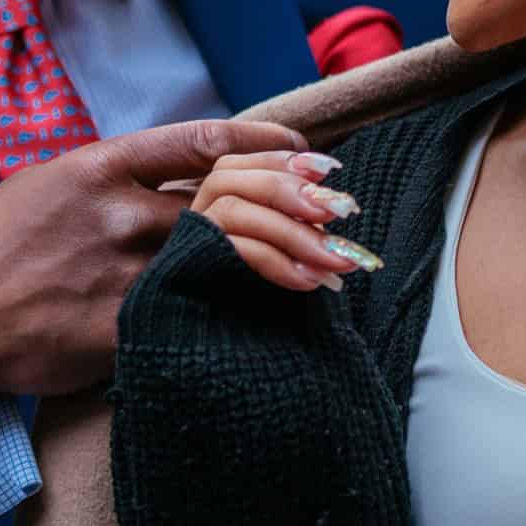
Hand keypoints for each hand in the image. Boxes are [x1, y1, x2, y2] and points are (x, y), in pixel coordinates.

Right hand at [0, 119, 306, 407]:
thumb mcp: (43, 189)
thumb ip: (110, 182)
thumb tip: (178, 177)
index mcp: (95, 168)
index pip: (198, 142)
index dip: (261, 145)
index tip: (304, 151)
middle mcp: (116, 213)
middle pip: (227, 198)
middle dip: (294, 203)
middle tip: (340, 209)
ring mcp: (121, 272)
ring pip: (221, 256)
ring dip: (287, 259)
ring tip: (331, 265)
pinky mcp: (121, 326)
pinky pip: (193, 312)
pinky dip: (240, 308)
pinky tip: (279, 309)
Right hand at [186, 150, 381, 291]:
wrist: (236, 367)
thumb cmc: (269, 308)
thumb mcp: (290, 254)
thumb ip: (298, 222)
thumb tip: (331, 195)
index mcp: (214, 205)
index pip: (236, 161)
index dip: (278, 158)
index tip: (330, 169)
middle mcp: (193, 219)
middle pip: (225, 176)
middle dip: (287, 187)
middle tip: (339, 208)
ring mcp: (186, 246)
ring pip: (231, 210)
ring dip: (292, 230)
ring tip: (336, 258)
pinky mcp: (187, 275)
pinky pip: (230, 250)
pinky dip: (276, 261)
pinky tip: (309, 281)